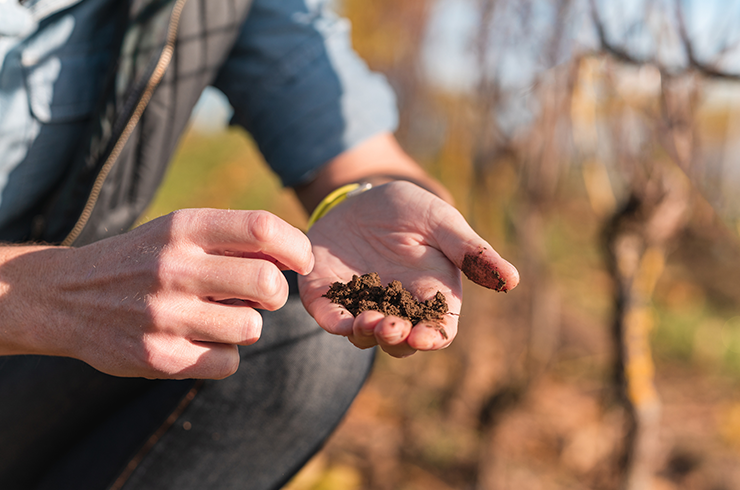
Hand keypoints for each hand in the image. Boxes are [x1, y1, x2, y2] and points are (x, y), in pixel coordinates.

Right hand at [0, 209, 313, 378]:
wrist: (65, 297)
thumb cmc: (143, 260)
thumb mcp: (177, 231)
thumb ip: (233, 238)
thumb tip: (295, 259)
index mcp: (184, 228)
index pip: (262, 228)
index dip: (296, 247)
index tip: (301, 263)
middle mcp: (174, 267)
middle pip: (267, 284)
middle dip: (274, 295)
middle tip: (259, 297)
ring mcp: (164, 314)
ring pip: (251, 329)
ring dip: (247, 327)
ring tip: (221, 319)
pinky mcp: (157, 357)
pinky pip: (227, 362)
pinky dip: (224, 355)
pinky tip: (201, 341)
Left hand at [298, 181, 518, 356]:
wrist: (362, 197)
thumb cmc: (410, 210)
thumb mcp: (442, 222)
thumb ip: (470, 251)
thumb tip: (512, 280)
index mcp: (431, 294)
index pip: (438, 329)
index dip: (433, 338)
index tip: (425, 337)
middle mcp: (397, 307)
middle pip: (401, 341)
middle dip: (396, 339)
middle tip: (389, 327)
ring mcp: (361, 304)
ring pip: (365, 336)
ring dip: (366, 334)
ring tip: (366, 321)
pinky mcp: (328, 296)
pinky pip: (330, 317)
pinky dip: (333, 322)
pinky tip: (336, 320)